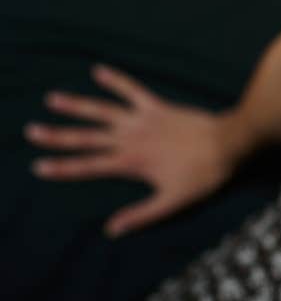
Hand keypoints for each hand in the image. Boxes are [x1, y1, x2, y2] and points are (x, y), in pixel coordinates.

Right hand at [23, 63, 245, 236]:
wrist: (228, 144)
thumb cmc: (202, 176)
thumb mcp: (172, 202)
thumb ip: (141, 215)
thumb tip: (111, 229)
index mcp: (131, 162)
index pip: (89, 166)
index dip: (63, 167)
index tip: (39, 166)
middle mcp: (131, 138)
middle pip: (87, 137)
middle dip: (58, 135)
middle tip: (32, 131)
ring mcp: (143, 120)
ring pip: (103, 111)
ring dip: (78, 105)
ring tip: (53, 98)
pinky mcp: (157, 106)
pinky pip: (133, 90)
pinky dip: (117, 80)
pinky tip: (98, 70)